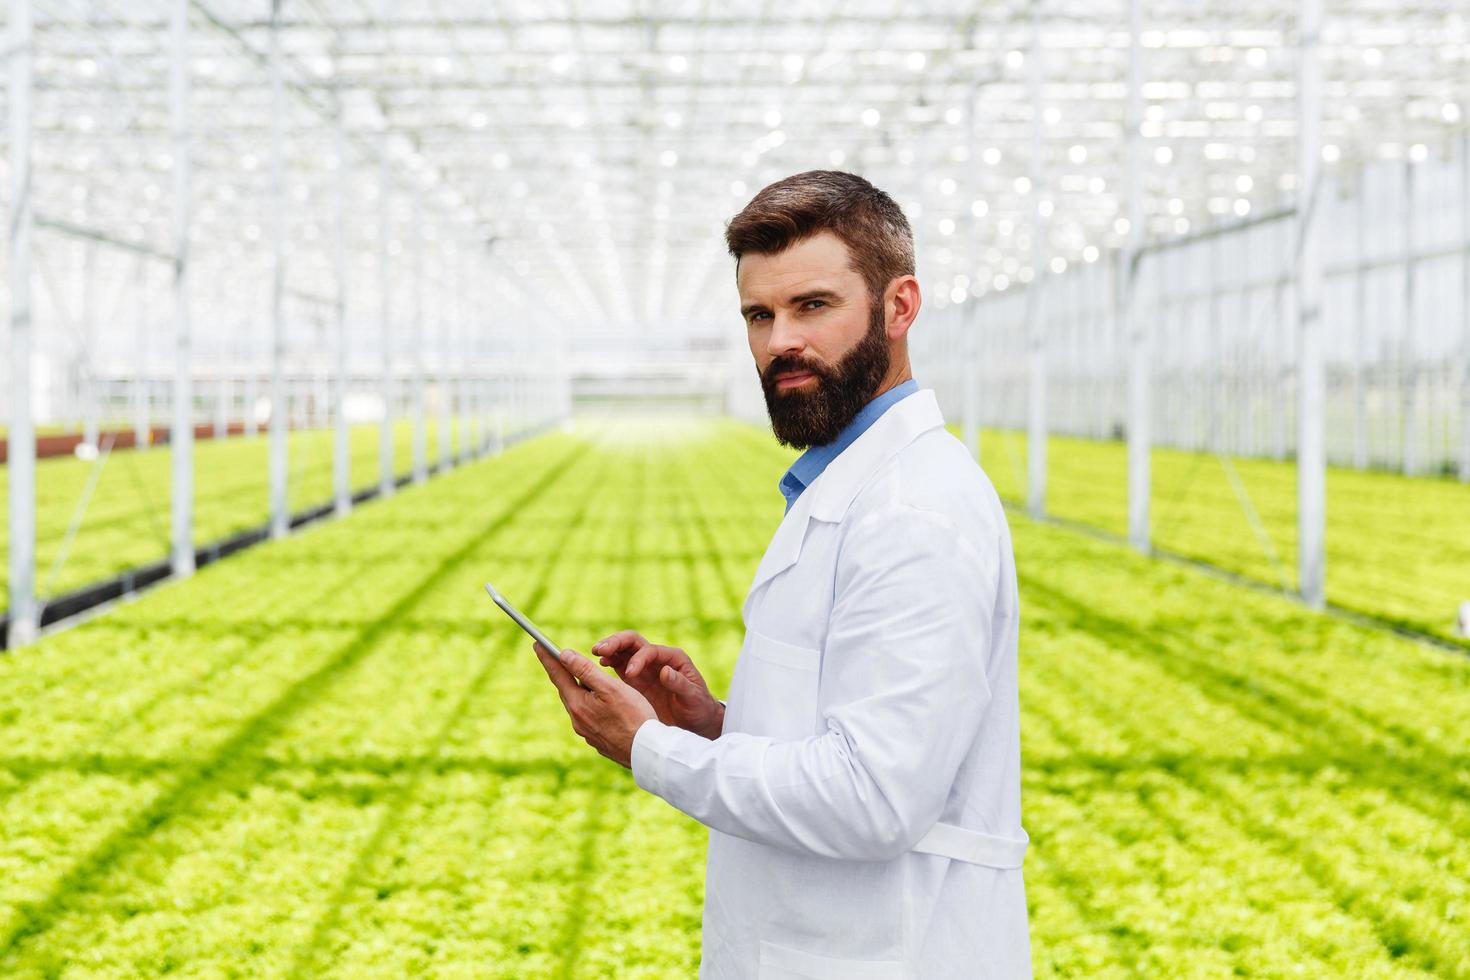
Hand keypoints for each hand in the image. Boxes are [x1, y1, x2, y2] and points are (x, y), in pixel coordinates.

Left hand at [534, 643, 655, 768]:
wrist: (647, 752)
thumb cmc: (634, 716)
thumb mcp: (611, 687)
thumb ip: (585, 670)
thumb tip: (563, 655)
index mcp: (578, 705)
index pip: (557, 675)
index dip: (547, 658)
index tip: (537, 644)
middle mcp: (578, 721)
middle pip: (567, 690)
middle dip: (562, 673)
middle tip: (555, 657)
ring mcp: (587, 732)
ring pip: (579, 704)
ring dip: (578, 689)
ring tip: (580, 678)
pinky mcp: (598, 740)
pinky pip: (589, 717)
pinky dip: (590, 704)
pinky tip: (600, 704)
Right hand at [592, 631, 724, 740]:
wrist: (696, 722)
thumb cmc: (698, 708)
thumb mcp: (693, 697)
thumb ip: (680, 684)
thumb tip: (665, 671)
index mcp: (672, 658)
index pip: (650, 651)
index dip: (638, 659)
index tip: (630, 673)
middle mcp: (656, 659)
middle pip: (633, 642)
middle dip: (616, 643)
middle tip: (600, 650)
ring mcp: (644, 668)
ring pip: (622, 651)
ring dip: (609, 650)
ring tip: (596, 653)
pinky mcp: (634, 680)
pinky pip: (618, 666)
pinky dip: (608, 663)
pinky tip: (598, 666)